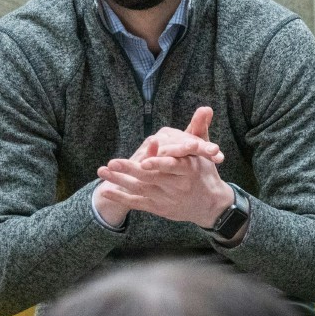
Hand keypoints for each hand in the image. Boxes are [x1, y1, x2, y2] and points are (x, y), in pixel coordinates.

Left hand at [95, 108, 232, 227]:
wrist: (211, 204)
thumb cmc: (205, 172)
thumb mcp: (205, 152)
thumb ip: (199, 129)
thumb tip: (205, 107)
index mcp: (190, 170)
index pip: (173, 166)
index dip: (158, 164)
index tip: (144, 161)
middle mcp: (179, 186)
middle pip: (152, 178)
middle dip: (131, 170)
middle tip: (113, 162)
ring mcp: (168, 199)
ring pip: (142, 189)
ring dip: (120, 180)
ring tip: (103, 170)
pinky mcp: (159, 208)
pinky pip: (138, 203)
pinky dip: (121, 198)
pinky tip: (106, 191)